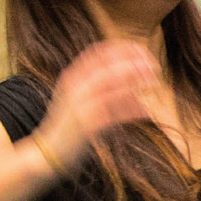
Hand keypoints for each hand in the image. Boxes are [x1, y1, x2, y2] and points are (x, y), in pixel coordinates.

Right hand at [34, 39, 158, 164]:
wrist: (46, 151)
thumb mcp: (80, 100)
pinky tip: (146, 112)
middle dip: (132, 63)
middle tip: (153, 64)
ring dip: (134, 81)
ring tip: (154, 81)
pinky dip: (131, 111)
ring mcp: (79, 104)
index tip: (140, 49)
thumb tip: (135, 89)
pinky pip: (113, 113)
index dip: (120, 49)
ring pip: (110, 86)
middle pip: (106, 67)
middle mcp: (74, 87)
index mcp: (71, 77)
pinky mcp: (86, 124)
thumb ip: (101, 89)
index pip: (96, 54)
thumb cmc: (68, 125)